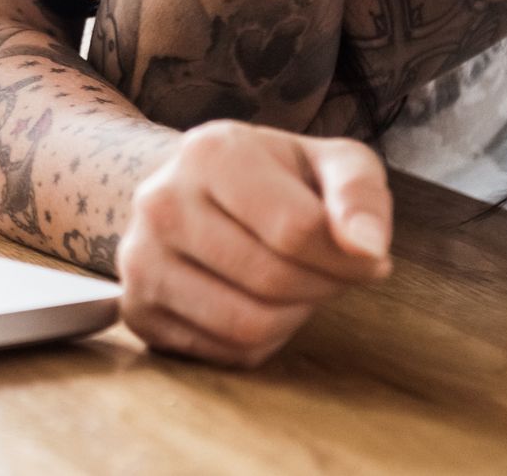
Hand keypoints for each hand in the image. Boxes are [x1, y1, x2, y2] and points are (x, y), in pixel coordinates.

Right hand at [118, 120, 393, 366]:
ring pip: (247, 326)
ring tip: (295, 287)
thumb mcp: (330, 163)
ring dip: (293, 318)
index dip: (348, 257)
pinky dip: (260, 342)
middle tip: (329, 273)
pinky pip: (224, 354)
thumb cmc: (276, 179)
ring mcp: (140, 259)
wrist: (196, 192)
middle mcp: (160, 202)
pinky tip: (257, 303)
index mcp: (209, 152)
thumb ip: (359, 194)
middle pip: (273, 279)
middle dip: (322, 287)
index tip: (366, 257)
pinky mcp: (138, 309)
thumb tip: (368, 249)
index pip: (296, 229)